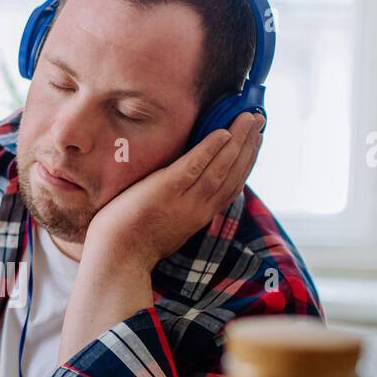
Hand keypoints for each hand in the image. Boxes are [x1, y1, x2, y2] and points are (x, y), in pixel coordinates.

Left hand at [84, 111, 263, 273]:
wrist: (117, 257)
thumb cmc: (134, 241)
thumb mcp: (169, 226)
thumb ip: (182, 207)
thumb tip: (187, 186)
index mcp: (200, 216)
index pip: (232, 185)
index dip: (247, 162)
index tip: (257, 141)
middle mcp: (199, 209)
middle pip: (232, 173)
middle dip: (249, 145)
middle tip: (259, 120)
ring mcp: (184, 200)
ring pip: (220, 168)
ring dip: (238, 141)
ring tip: (249, 118)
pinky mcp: (165, 190)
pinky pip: (193, 167)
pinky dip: (210, 149)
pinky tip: (222, 133)